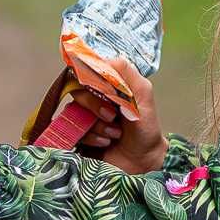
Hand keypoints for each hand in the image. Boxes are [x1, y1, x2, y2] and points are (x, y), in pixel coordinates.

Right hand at [70, 56, 167, 173]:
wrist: (144, 160)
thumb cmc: (145, 128)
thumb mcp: (142, 94)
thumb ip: (125, 73)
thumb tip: (101, 60)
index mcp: (108, 87)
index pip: (86, 72)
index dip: (89, 78)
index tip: (101, 88)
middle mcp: (94, 100)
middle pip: (77, 91)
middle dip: (95, 105)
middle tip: (112, 116)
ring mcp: (86, 119)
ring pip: (75, 113)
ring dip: (97, 125)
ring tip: (115, 133)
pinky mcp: (80, 136)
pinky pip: (74, 131)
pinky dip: (92, 137)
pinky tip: (107, 142)